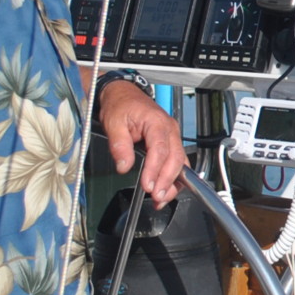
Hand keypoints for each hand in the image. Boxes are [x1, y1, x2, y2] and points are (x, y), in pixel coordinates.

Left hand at [98, 79, 185, 205]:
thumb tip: (124, 166)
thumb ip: (119, 145)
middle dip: (167, 181)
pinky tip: (165, 191)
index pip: (160, 150)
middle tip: (156, 197)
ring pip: (180, 163)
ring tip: (160, 199)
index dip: (155, 170)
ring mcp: (172, 137)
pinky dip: (173, 179)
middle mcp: (170, 129)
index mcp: (156, 122)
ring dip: (173, 183)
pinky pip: (177, 163)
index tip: (147, 185)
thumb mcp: (113, 123)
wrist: (123, 94)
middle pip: (176, 159)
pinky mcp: (170, 144)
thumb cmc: (121, 105)